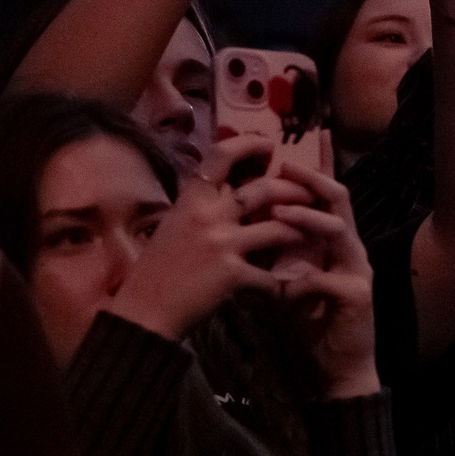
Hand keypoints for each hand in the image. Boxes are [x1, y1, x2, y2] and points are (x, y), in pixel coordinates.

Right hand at [109, 136, 310, 342]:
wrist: (144, 311)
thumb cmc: (157, 270)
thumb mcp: (174, 224)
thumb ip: (200, 205)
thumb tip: (228, 188)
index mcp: (191, 199)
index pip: (222, 155)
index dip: (250, 144)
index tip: (270, 145)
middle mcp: (208, 214)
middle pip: (265, 189)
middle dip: (294, 191)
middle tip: (310, 195)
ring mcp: (222, 243)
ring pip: (279, 229)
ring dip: (299, 234)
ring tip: (309, 237)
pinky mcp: (233, 274)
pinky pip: (270, 275)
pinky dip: (277, 283)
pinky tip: (279, 289)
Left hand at [260, 159, 381, 398]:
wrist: (340, 366)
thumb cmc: (313, 320)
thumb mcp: (291, 278)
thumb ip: (281, 252)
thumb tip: (250, 224)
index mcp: (336, 242)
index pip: (328, 196)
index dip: (318, 169)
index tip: (301, 143)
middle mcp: (352, 249)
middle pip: (339, 201)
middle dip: (312, 181)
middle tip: (285, 168)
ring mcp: (358, 271)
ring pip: (338, 231)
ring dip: (307, 219)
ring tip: (279, 212)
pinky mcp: (357, 297)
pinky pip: (327, 279)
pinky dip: (302, 280)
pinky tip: (283, 287)